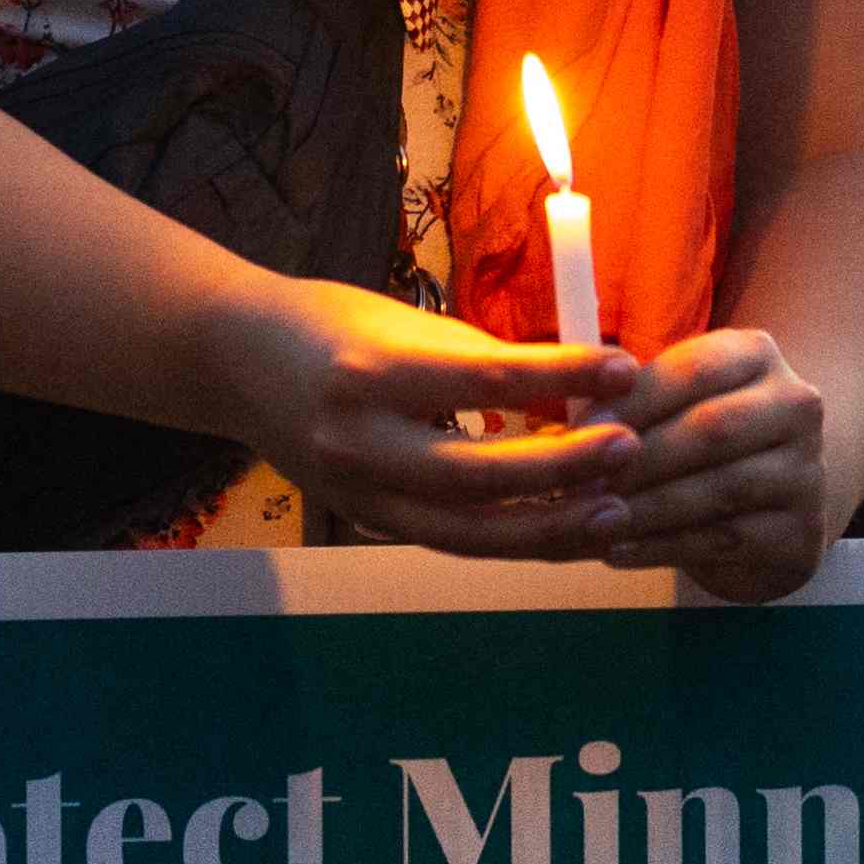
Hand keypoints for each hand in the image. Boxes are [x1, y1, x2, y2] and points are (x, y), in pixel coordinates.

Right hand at [203, 275, 642, 552]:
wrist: (233, 361)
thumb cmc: (330, 324)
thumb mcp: (404, 323)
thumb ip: (482, 359)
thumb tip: (578, 384)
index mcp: (372, 375)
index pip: (485, 379)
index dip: (562, 375)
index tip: (625, 367)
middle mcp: (360, 444)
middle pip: (477, 476)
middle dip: (562, 470)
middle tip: (630, 450)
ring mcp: (359, 496)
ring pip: (468, 533)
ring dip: (549, 528)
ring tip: (616, 513)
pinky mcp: (368, 521)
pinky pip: (454, 540)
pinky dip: (515, 537)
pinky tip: (570, 527)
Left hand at [578, 324, 832, 604]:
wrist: (772, 503)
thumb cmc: (701, 446)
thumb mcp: (674, 407)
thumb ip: (631, 405)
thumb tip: (569, 431)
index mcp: (755, 356)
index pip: (694, 369)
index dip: (634, 401)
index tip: (579, 432)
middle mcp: (794, 405)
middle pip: (712, 428)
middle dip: (639, 459)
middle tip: (581, 485)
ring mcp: (807, 469)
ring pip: (720, 488)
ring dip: (648, 507)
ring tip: (595, 521)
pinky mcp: (801, 530)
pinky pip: (725, 538)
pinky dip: (664, 546)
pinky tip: (619, 550)